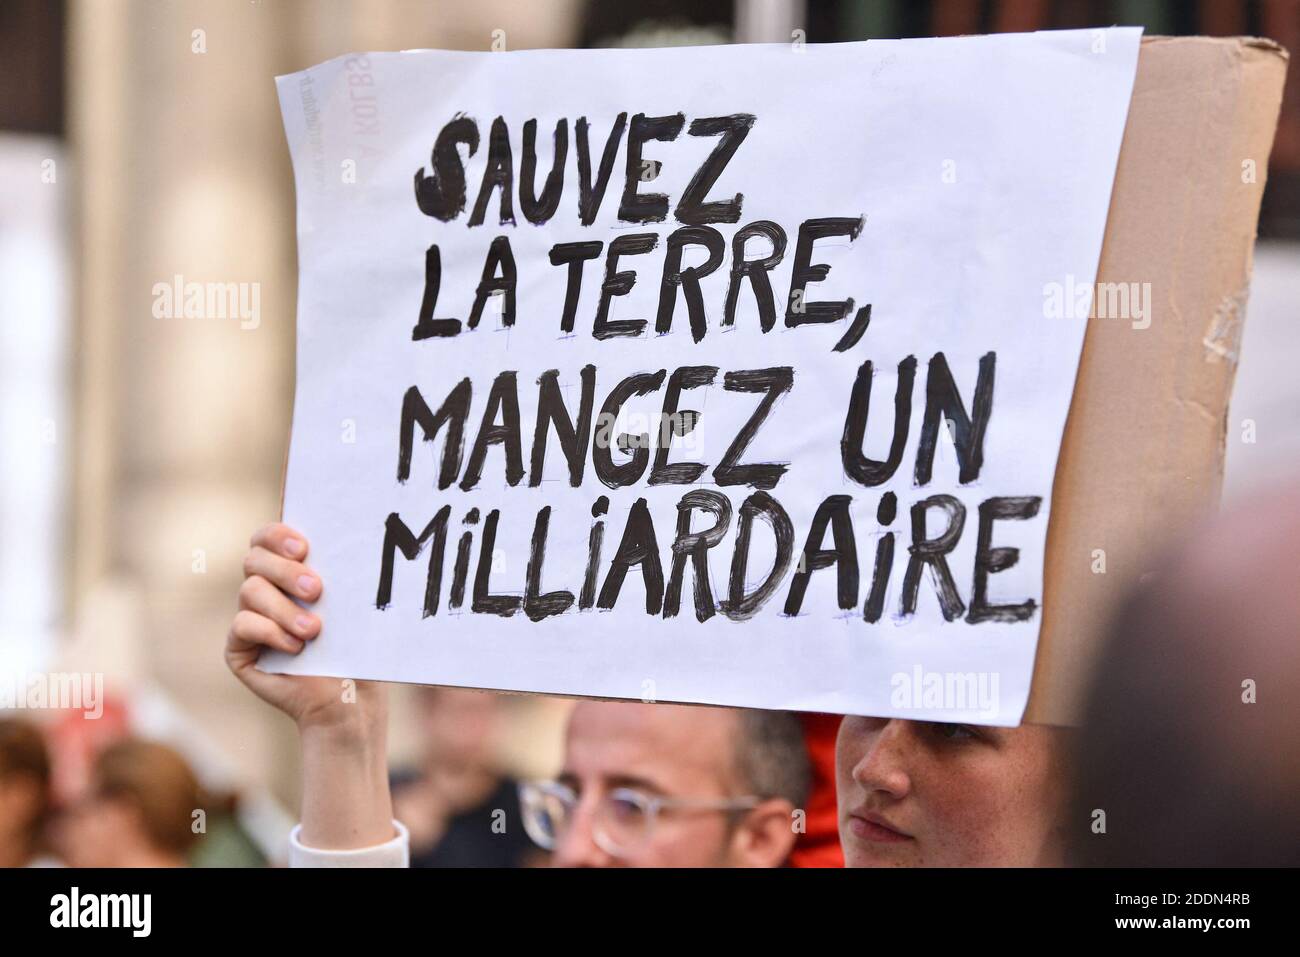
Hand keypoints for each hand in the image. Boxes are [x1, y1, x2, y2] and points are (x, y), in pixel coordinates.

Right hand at [226, 522, 394, 850]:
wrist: (350, 701)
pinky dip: (270, 632)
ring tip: (315, 631)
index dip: (278, 534)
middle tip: (316, 589)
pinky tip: (296, 648)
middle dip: (285, 570)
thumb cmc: (356, 648)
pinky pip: (242, 625)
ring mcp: (249, 618)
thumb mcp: (352, 605)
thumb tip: (348, 536)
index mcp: (290, 570)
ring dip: (285, 608)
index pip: (267, 537)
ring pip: (250, 591)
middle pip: (255, 559)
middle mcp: (265, 589)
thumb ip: (339, 572)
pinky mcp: (239, 648)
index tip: (305, 547)